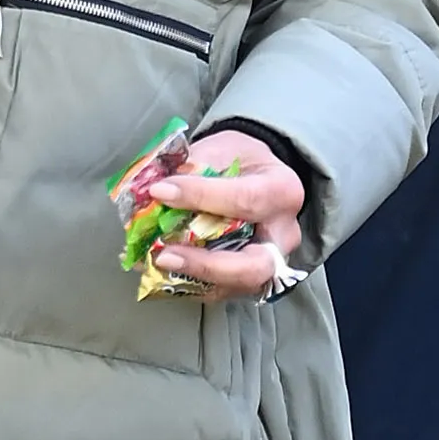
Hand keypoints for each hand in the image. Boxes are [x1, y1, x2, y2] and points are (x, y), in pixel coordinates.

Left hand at [113, 127, 306, 296]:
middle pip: (254, 266)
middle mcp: (283, 235)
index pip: (245, 200)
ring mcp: (270, 263)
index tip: (160, 191)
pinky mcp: (249, 279)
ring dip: (193, 278)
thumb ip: (194, 169)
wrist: (255, 176)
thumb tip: (155, 192)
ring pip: (237, 286)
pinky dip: (189, 283)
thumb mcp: (221, 148)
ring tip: (156, 261)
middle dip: (206, 264)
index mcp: (281, 192)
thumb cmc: (241, 161)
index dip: (200, 197)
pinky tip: (160, 270)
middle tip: (165, 254)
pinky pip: (221, 290)